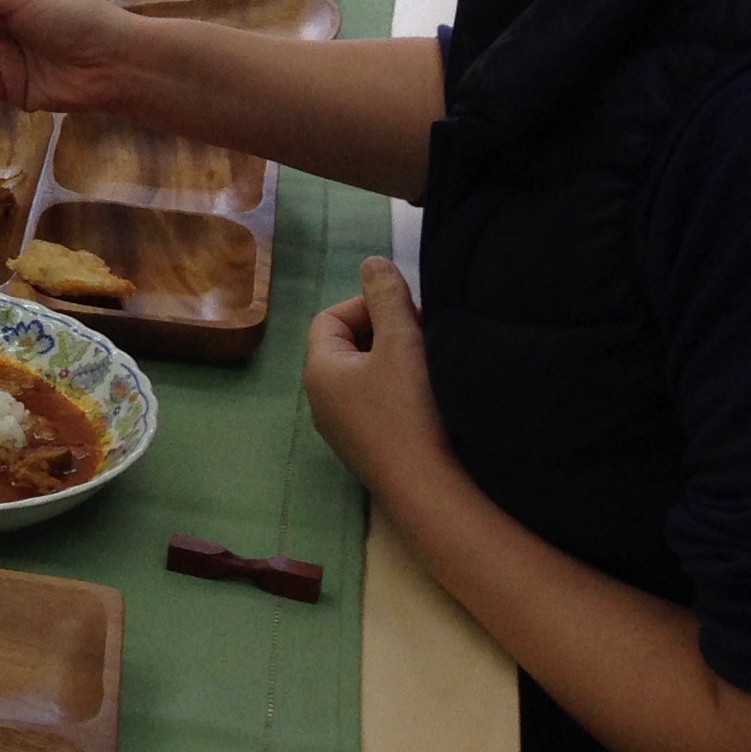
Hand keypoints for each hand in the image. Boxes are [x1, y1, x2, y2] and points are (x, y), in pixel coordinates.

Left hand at [303, 257, 457, 499]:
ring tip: (432, 363)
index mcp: (319, 370)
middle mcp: (321, 400)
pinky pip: (378, 404)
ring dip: (397, 361)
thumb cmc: (411, 411)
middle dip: (386, 331)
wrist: (429, 489)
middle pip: (348, 345)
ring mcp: (343, 429)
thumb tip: (371, 262)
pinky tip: (431, 396)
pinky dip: (401, 390)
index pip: (332, 317)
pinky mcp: (368, 449)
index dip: (369, 305)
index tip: (409, 314)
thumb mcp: (401, 342)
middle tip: (426, 336)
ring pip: (366, 375)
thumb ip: (387, 298)